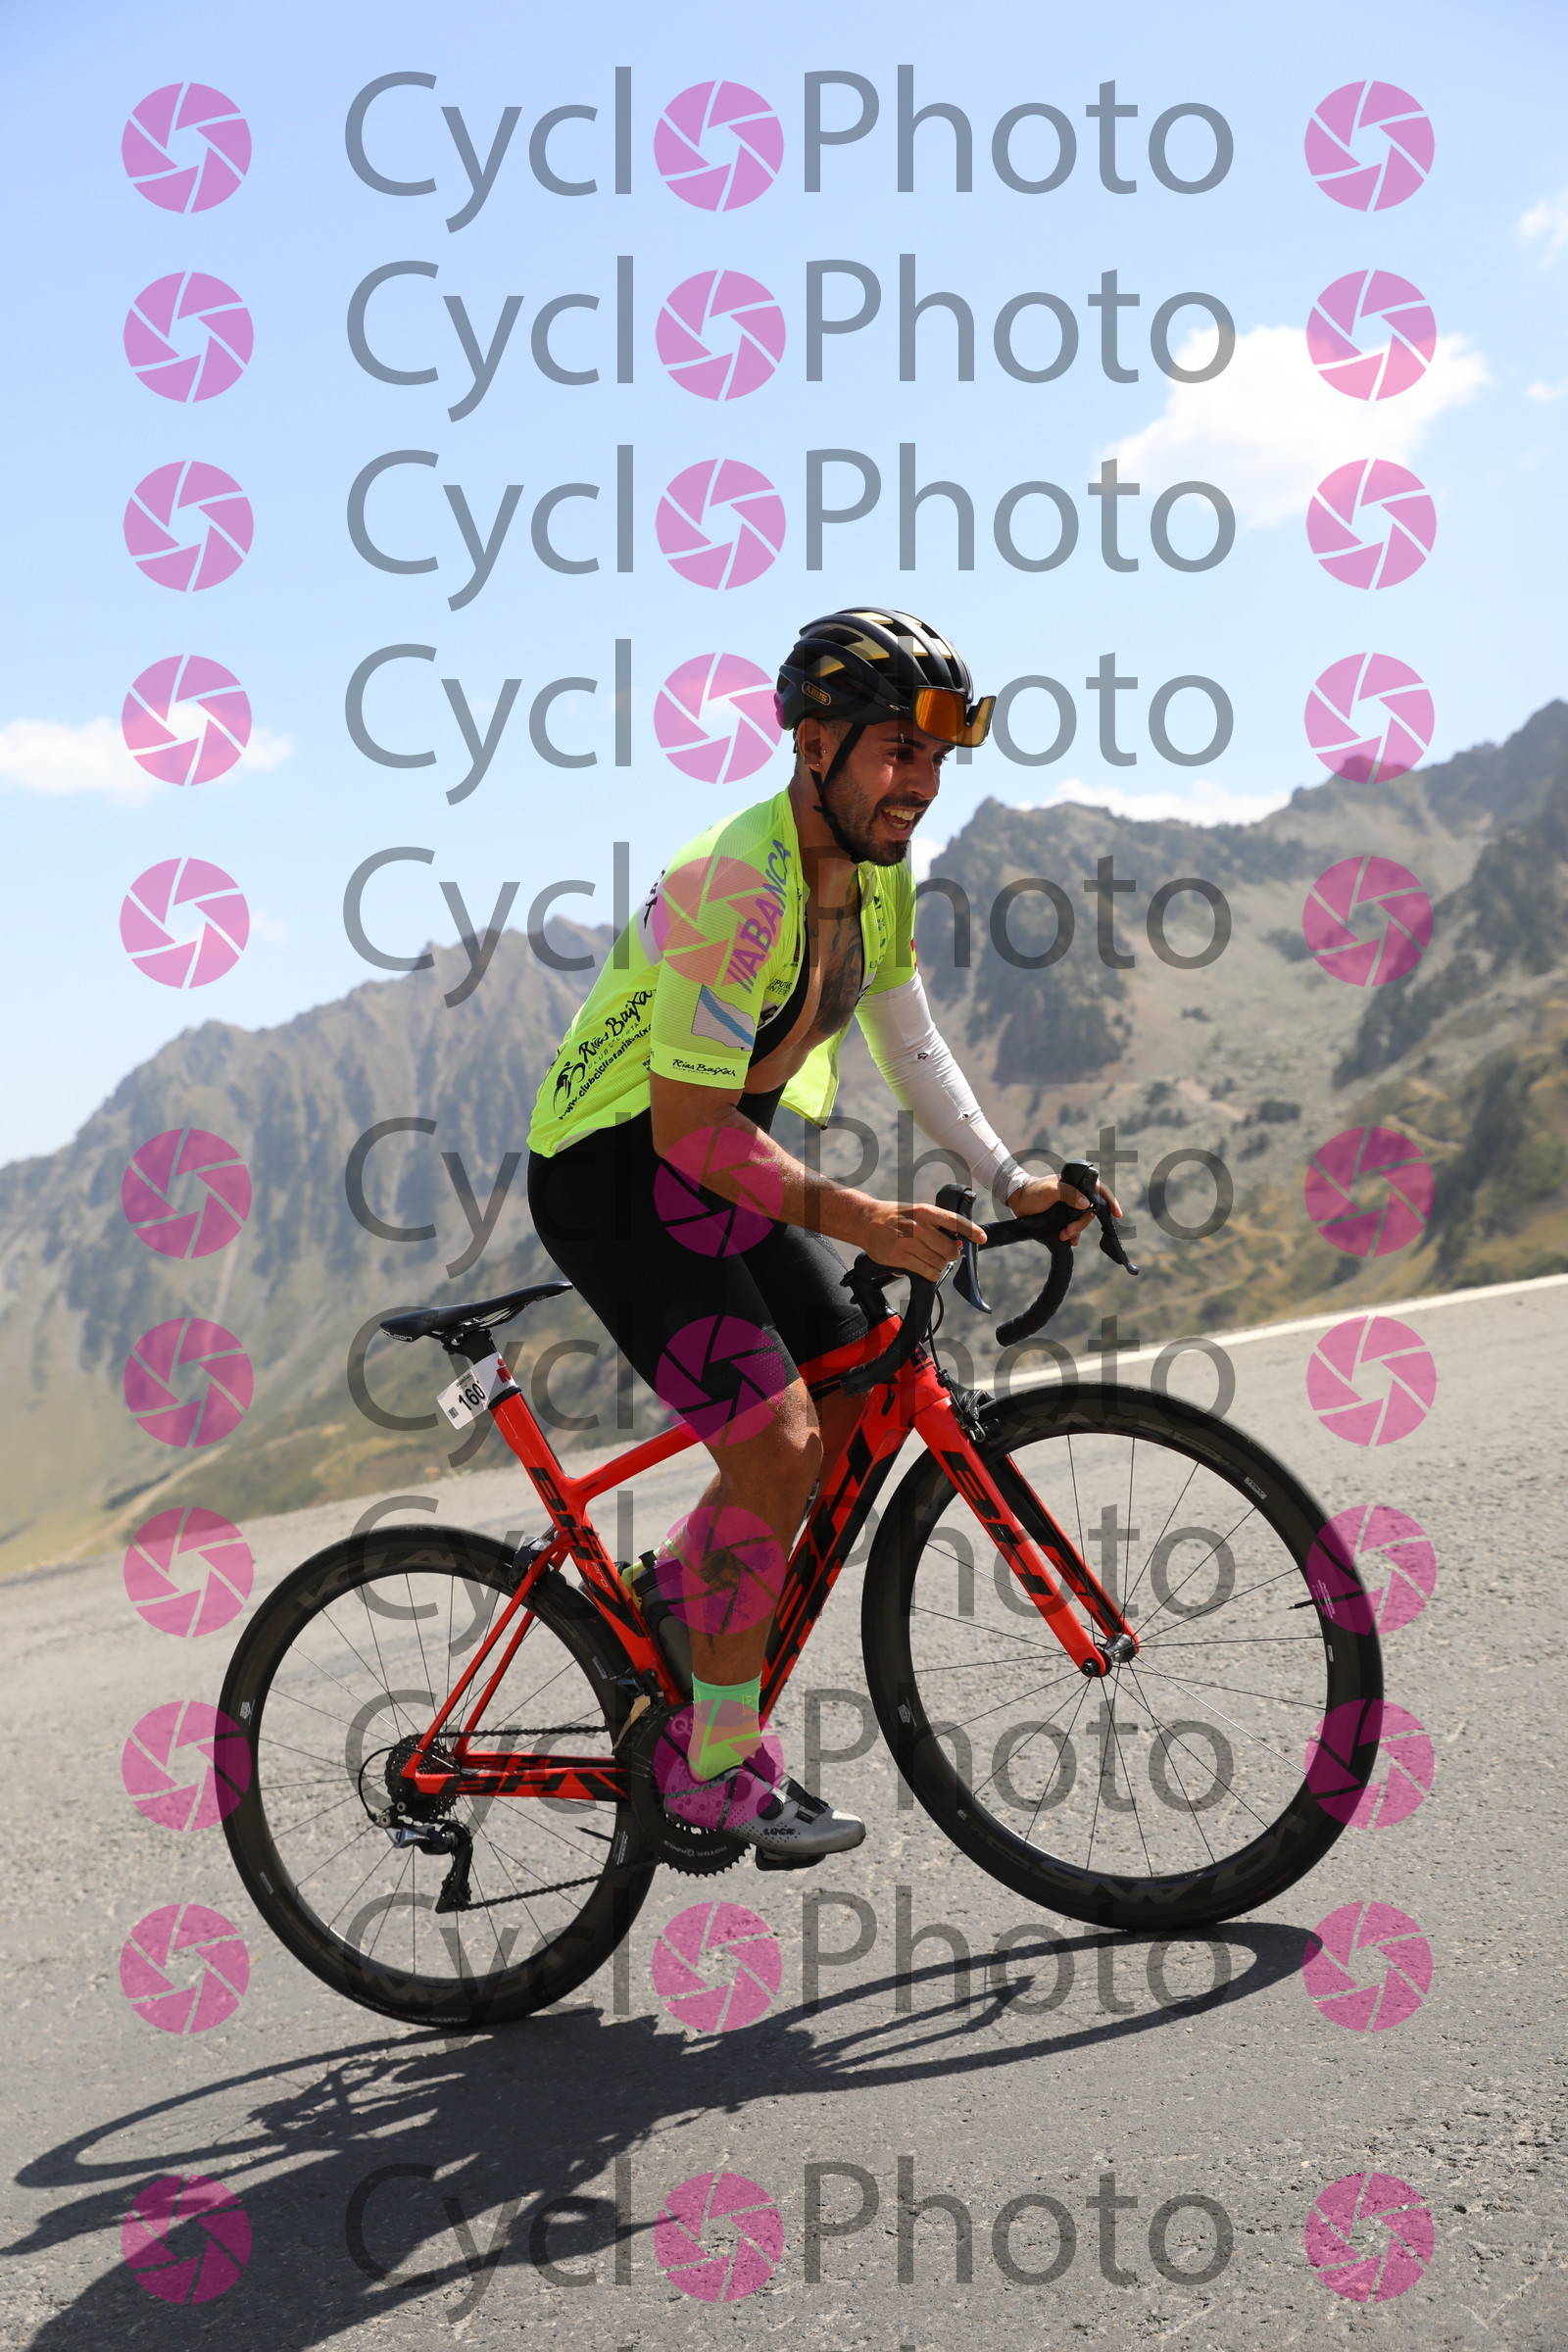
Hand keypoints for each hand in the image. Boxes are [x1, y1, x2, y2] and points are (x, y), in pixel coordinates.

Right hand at [856, 1196, 987, 1279]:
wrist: (866, 1221)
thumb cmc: (895, 1217)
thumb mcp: (917, 1212)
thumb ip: (936, 1225)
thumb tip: (957, 1243)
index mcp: (925, 1212)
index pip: (955, 1221)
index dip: (971, 1231)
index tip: (982, 1238)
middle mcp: (918, 1226)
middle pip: (949, 1249)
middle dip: (952, 1255)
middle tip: (946, 1254)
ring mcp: (908, 1243)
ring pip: (939, 1262)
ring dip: (940, 1265)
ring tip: (932, 1259)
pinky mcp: (899, 1257)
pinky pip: (927, 1271)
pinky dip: (932, 1273)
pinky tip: (926, 1268)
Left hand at [1008, 1173, 1122, 1246]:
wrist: (1017, 1200)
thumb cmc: (1033, 1191)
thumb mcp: (1051, 1190)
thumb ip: (1069, 1194)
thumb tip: (1087, 1204)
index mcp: (1076, 1184)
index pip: (1099, 1190)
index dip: (1110, 1201)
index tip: (1117, 1214)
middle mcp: (1076, 1195)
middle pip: (1090, 1211)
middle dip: (1082, 1224)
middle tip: (1069, 1232)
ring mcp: (1070, 1206)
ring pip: (1082, 1221)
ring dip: (1076, 1231)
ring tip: (1064, 1237)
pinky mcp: (1063, 1216)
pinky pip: (1074, 1227)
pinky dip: (1073, 1235)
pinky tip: (1070, 1242)